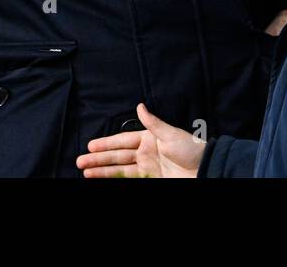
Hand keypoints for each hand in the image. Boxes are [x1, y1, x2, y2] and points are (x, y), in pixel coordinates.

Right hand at [76, 102, 205, 177]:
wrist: (206, 170)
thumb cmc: (191, 149)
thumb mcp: (171, 134)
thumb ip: (153, 123)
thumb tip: (139, 106)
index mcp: (148, 139)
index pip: (122, 141)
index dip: (106, 144)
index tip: (90, 146)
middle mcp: (145, 153)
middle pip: (117, 157)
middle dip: (98, 160)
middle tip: (81, 162)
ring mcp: (147, 168)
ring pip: (119, 169)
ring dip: (102, 171)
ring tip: (86, 172)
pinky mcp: (151, 180)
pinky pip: (129, 179)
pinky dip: (115, 179)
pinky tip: (103, 179)